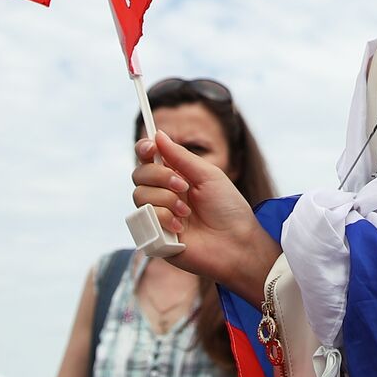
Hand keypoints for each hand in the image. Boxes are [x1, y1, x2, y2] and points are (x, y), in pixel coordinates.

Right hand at [133, 131, 279, 299]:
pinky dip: (162, 218)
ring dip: (166, 199)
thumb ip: (180, 156)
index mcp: (175, 177)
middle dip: (160, 176)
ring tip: (187, 212)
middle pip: (139, 174)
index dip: (145, 149)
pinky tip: (180, 227)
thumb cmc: (228, 209)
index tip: (151, 148)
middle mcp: (163, 194)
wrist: (236, 242)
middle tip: (184, 186)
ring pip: (139, 195)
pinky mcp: (153, 236)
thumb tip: (158, 135)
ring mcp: (157, 215)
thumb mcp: (208, 175)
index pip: (149, 159)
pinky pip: (143, 218)